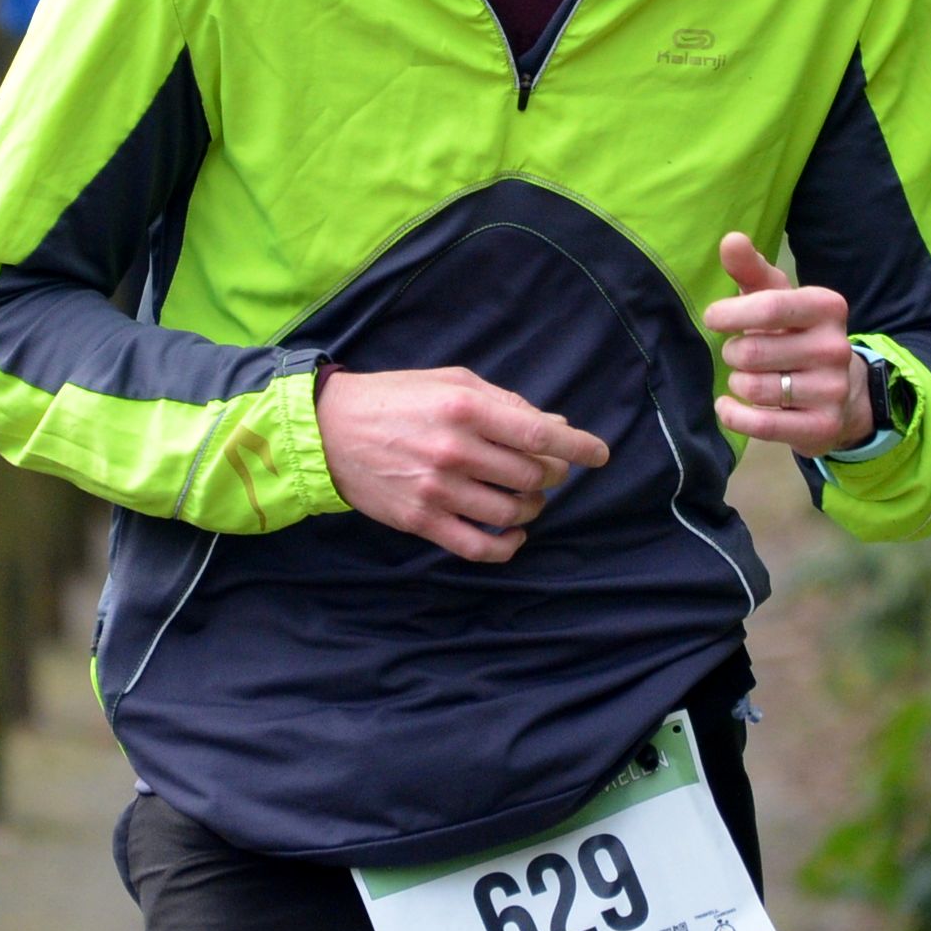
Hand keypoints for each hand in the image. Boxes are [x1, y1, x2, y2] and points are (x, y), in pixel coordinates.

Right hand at [317, 366, 610, 563]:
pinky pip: (479, 547)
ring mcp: (438, 490)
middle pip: (532, 476)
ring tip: (527, 498)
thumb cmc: (396, 398)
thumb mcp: (451, 382)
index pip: (538, 434)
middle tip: (549, 470)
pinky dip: (508, 546)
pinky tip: (515, 534)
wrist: (329, 430)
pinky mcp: (422, 521)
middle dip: (553, 475)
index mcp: (465, 408)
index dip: (578, 447)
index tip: (600, 454)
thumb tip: (556, 423)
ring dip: (533, 508)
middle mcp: (454, 450)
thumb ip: (505, 402)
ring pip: (512, 512)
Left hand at [701, 234, 870, 455]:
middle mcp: (835, 347)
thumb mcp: (777, 298)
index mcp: (826, 307)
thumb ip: (751, 269)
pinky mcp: (823, 426)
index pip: (769, 307)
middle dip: (733, 353)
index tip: (713, 318)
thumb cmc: (795, 333)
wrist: (842, 390)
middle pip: (753, 352)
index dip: (730, 313)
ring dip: (737, 384)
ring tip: (746, 378)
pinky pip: (762, 426)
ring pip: (755, 389)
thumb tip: (731, 239)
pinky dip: (734, 416)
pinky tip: (728, 407)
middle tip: (738, 354)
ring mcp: (833, 390)